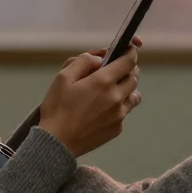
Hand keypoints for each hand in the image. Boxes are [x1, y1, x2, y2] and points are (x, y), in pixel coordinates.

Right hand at [37, 41, 141, 157]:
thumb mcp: (63, 77)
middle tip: (117, 69)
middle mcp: (116, 97)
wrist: (57, 142)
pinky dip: (119, 106)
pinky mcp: (117, 128)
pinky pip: (125, 112)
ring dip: (127, 88)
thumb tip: (99, 58)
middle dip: (128, 70)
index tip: (129, 49)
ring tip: (112, 90)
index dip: (131, 52)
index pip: (129, 61)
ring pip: (134, 96)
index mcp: (103, 81)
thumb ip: (83, 61)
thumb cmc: (57, 107)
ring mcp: (119, 114)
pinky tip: (103, 109)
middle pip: (134, 78)